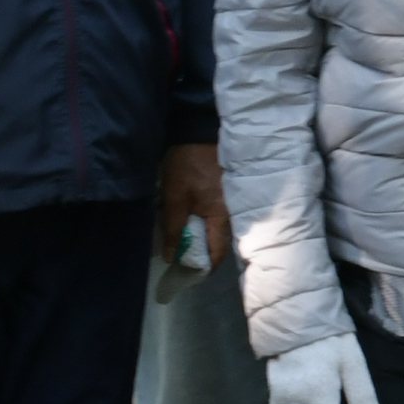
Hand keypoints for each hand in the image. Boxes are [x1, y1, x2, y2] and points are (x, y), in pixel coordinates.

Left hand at [152, 140, 228, 268]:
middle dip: (200, 252)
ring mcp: (230, 200)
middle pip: (218, 242)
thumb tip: (171, 256)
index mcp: (221, 216)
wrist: (198, 130)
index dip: (204, 267)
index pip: (217, 253)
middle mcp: (231, 212)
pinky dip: (204, 221)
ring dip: (201, 235)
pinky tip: (191, 217)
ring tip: (182, 236)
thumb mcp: (174, 197)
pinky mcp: (226, 191)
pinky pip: (216, 214)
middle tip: (180, 254)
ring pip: (216, 228)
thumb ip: (173, 228)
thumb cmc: (187, 166)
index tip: (187, 272)